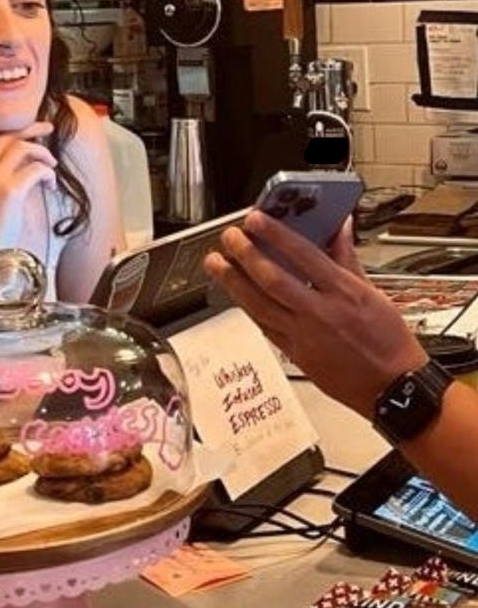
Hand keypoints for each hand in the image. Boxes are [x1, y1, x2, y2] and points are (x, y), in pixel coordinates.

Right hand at [0, 121, 56, 263]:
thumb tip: (19, 165)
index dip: (15, 131)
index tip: (30, 132)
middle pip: (9, 135)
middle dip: (32, 129)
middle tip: (49, 129)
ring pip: (24, 147)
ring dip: (43, 153)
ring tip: (52, 166)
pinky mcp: (10, 190)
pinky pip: (37, 169)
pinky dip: (48, 174)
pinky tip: (50, 185)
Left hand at [204, 211, 427, 417]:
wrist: (392, 387)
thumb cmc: (389, 342)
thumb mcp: (374, 293)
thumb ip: (347, 259)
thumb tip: (338, 228)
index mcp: (344, 293)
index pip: (303, 256)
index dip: (276, 235)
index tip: (256, 219)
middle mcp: (320, 314)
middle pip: (273, 280)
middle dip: (246, 256)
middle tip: (229, 238)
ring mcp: (304, 337)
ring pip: (259, 306)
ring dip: (233, 282)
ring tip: (216, 264)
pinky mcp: (295, 354)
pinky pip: (264, 327)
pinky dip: (248, 308)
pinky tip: (235, 294)